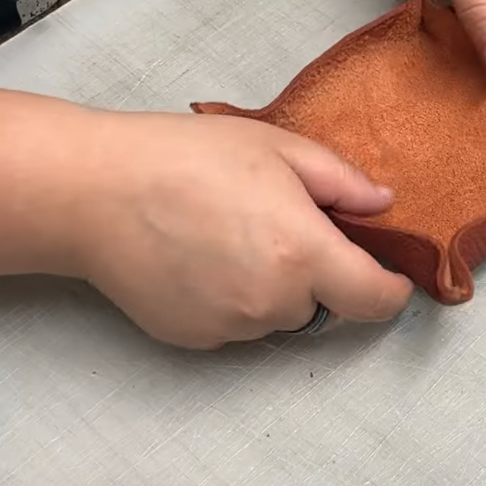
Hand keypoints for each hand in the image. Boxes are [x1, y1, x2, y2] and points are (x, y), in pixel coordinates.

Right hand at [71, 112, 414, 349]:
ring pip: (277, 315)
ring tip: (228, 233)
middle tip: (277, 222)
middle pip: (323, 304)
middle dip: (316, 272)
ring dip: (272, 287)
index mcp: (304, 254)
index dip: (391, 289)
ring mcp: (231, 327)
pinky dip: (232, 298)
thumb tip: (382, 206)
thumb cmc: (184, 158)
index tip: (388, 274)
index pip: (376, 301)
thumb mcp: (278, 147)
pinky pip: (235, 324)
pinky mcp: (194, 338)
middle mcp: (273, 303)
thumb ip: (342, 182)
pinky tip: (199, 257)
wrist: (94, 191)